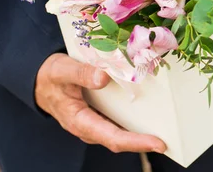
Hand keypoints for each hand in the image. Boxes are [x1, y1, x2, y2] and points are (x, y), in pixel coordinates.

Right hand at [35, 53, 165, 153]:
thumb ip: (80, 73)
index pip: (111, 137)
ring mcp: (96, 123)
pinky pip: (119, 124)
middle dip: (144, 142)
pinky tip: (152, 117)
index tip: (157, 143)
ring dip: (141, 134)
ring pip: (121, 134)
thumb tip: (103, 78)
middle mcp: (89, 127)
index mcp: (79, 120)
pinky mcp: (100, 116)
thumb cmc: (52, 75)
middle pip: (120, 140)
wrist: (41, 80)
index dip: (135, 141)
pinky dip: (135, 123)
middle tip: (171, 140)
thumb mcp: (62, 70)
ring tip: (166, 131)